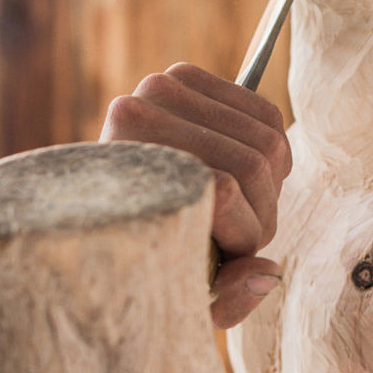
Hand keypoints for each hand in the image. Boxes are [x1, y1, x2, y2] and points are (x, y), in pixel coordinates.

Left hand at [99, 62, 290, 328]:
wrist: (98, 216)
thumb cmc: (147, 262)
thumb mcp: (183, 295)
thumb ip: (229, 296)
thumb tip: (268, 270)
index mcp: (129, 168)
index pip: (226, 194)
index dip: (244, 237)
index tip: (226, 257)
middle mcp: (135, 113)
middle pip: (253, 165)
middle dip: (262, 213)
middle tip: (240, 235)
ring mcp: (156, 88)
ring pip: (267, 141)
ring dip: (269, 188)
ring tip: (241, 211)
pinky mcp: (182, 76)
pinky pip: (267, 114)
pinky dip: (274, 156)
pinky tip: (245, 176)